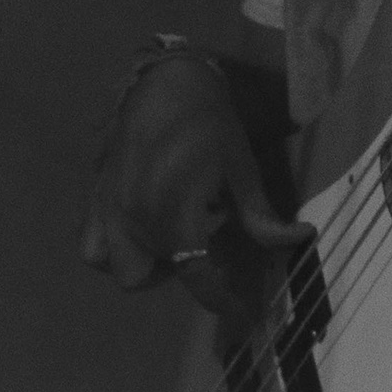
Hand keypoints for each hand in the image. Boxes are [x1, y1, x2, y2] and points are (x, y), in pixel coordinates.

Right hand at [77, 50, 311, 324]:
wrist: (163, 79)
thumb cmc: (209, 121)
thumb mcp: (242, 166)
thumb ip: (262, 214)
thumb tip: (301, 238)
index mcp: (176, 213)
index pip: (197, 277)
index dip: (220, 301)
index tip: (240, 312)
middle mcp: (136, 218)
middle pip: (152, 275)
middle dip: (178, 271)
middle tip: (202, 246)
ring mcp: (108, 209)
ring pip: (116, 267)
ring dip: (142, 263)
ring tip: (167, 239)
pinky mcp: (94, 196)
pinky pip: (90, 244)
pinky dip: (109, 248)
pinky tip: (136, 228)